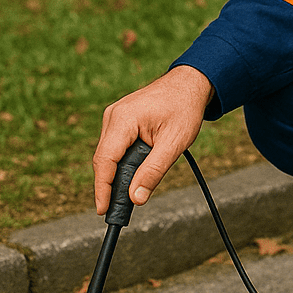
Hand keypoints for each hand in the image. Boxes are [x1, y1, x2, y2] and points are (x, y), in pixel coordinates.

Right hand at [93, 65, 213, 213]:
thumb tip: (136, 198)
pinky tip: (134, 173)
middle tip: (118, 210)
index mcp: (123, 119)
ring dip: (118, 173)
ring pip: (109, 154)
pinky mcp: (120, 119)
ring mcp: (114, 116)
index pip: (105, 160)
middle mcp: (113, 116)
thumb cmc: (184, 108)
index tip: (103, 210)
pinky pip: (116, 146)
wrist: (189, 83)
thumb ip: (154, 170)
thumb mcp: (174, 143)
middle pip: (104, 159)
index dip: (102, 188)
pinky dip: (123, 162)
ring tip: (130, 193)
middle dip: (110, 185)